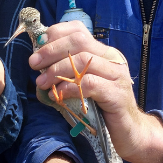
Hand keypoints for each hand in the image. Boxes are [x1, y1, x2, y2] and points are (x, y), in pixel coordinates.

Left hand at [29, 20, 162, 162]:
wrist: (128, 132)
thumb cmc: (100, 108)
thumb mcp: (83, 84)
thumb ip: (68, 71)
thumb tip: (38, 61)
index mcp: (104, 53)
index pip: (79, 30)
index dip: (55, 35)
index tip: (37, 49)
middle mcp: (112, 59)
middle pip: (79, 41)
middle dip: (51, 50)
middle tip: (34, 64)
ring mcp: (117, 75)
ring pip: (82, 60)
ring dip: (56, 70)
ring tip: (41, 83)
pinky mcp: (117, 94)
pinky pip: (88, 84)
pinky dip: (67, 88)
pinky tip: (56, 95)